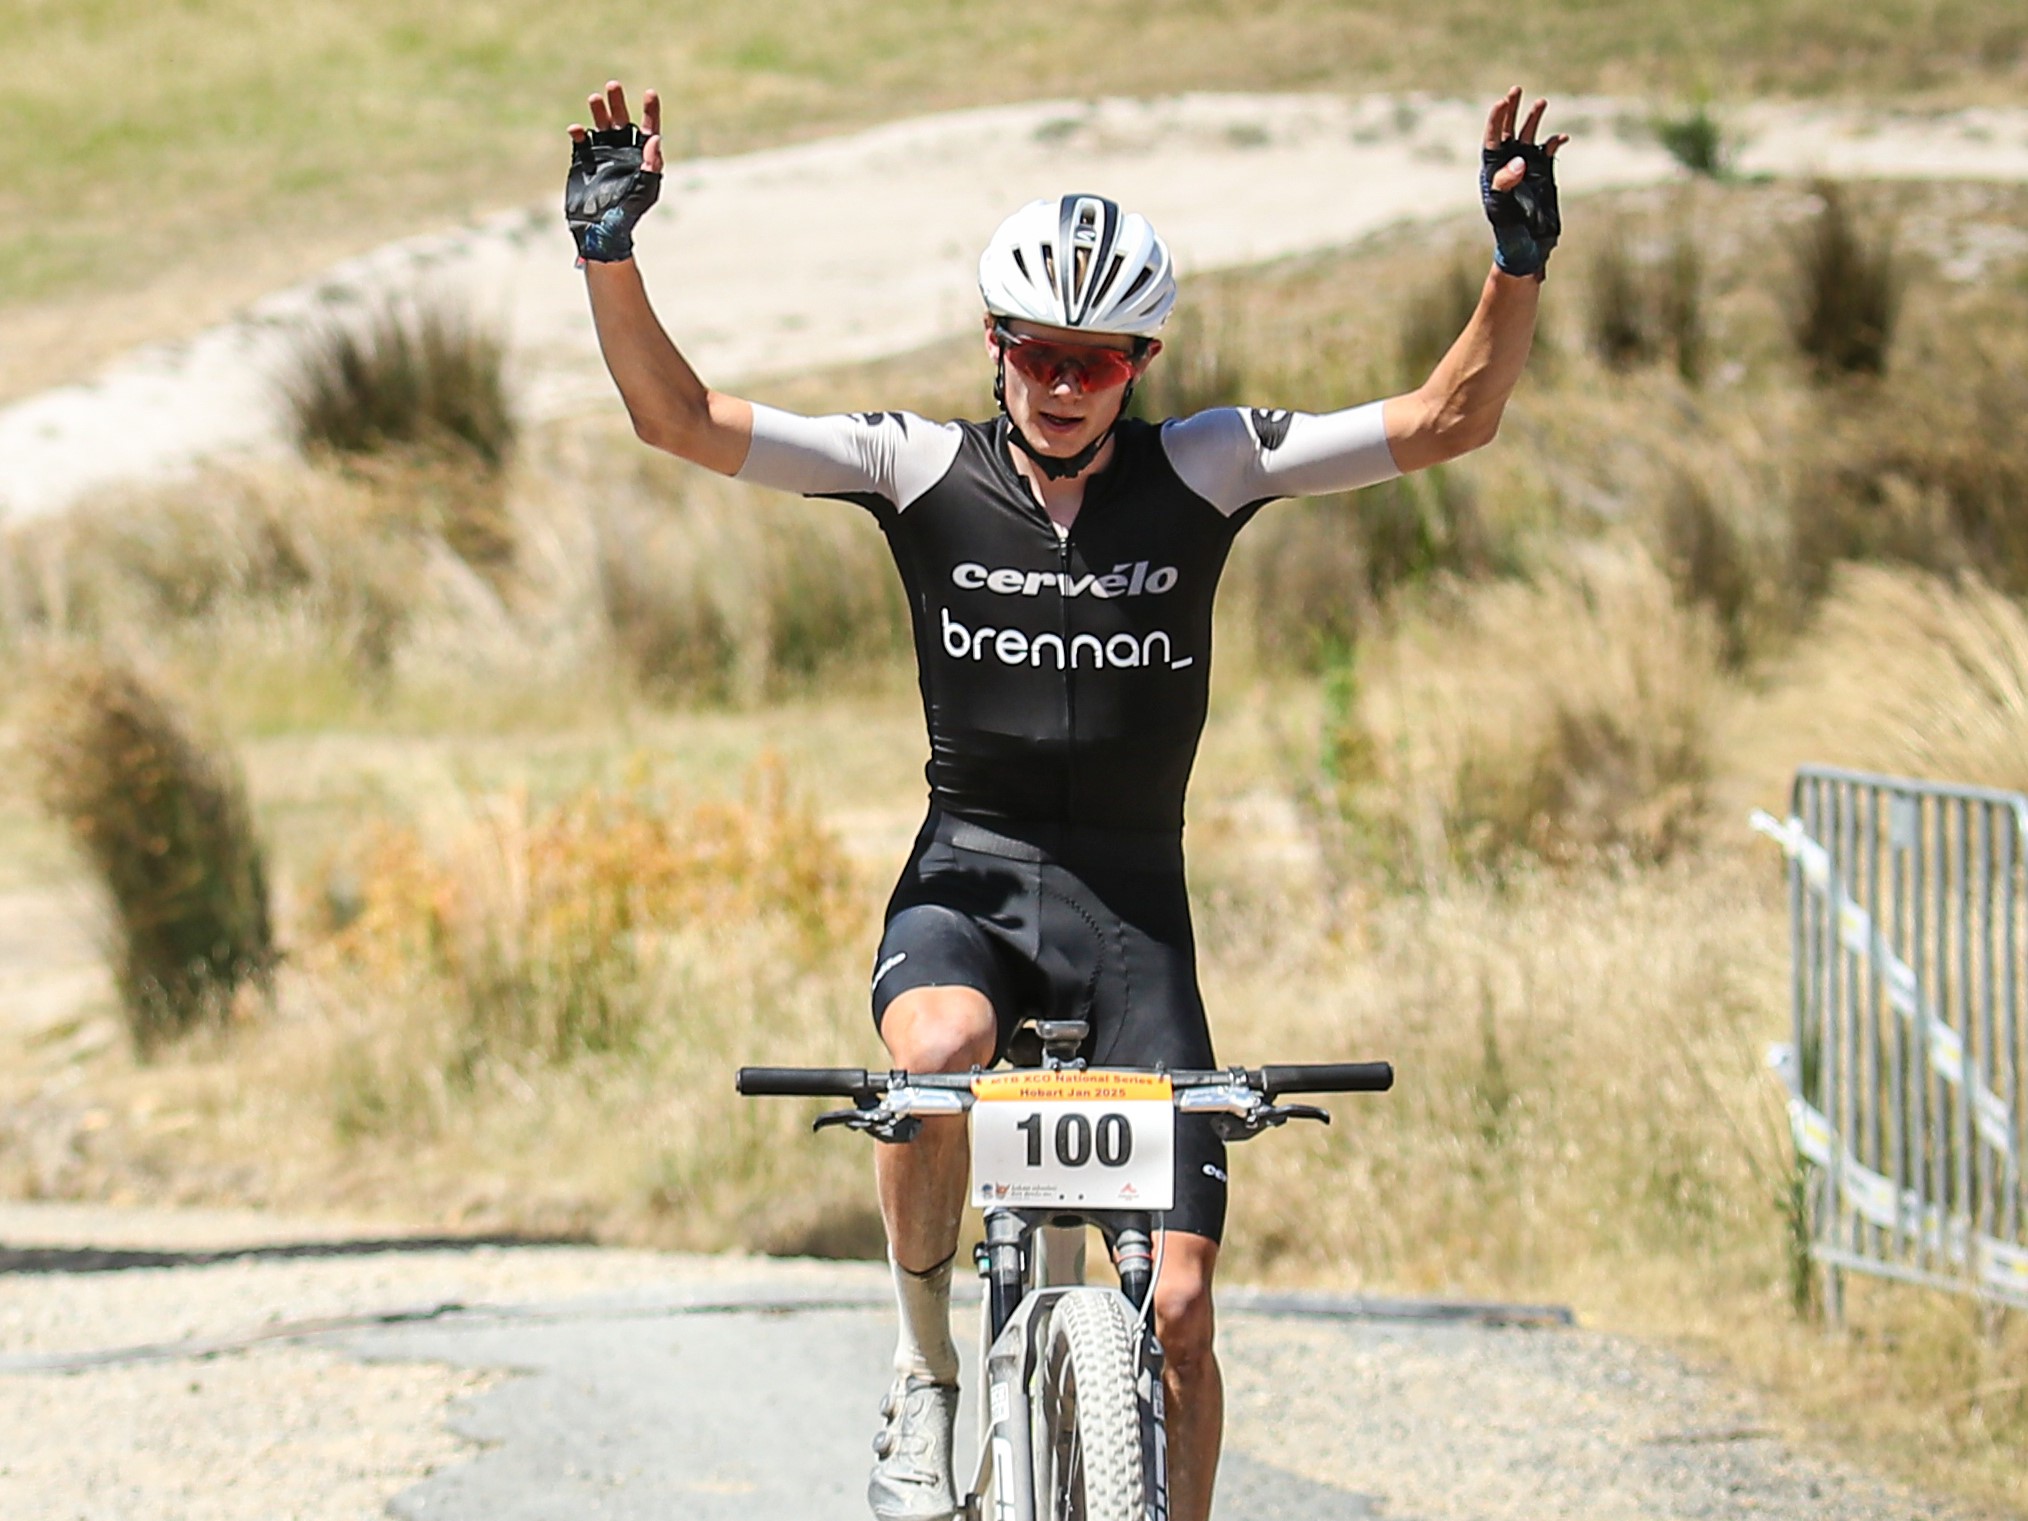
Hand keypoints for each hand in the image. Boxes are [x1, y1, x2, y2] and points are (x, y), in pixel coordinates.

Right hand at [565, 81, 665, 263]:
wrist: (602, 232)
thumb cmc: (628, 215)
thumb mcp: (645, 191)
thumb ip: (652, 166)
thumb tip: (655, 139)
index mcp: (642, 158)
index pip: (649, 129)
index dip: (650, 111)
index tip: (650, 93)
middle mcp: (623, 152)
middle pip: (622, 121)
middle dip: (618, 103)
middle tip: (613, 85)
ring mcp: (603, 155)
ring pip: (601, 126)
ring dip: (599, 112)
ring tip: (594, 98)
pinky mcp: (583, 161)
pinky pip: (580, 142)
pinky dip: (578, 133)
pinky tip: (577, 129)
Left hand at [1480, 86, 1568, 279]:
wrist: (1527, 246)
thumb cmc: (1508, 229)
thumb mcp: (1502, 208)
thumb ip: (1506, 184)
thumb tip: (1519, 161)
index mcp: (1492, 170)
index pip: (1491, 138)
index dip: (1496, 119)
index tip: (1502, 102)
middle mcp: (1509, 163)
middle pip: (1508, 129)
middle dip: (1512, 110)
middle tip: (1516, 90)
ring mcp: (1528, 166)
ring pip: (1529, 135)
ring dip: (1534, 118)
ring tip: (1541, 102)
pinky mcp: (1544, 172)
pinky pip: (1549, 150)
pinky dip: (1555, 141)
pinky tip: (1561, 138)